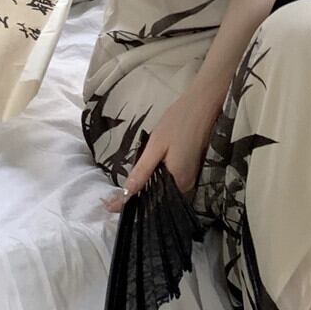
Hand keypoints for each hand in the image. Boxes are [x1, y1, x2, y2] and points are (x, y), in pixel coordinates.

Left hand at [101, 86, 219, 214]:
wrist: (203, 104)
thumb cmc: (178, 121)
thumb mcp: (156, 145)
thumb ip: (142, 171)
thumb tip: (126, 195)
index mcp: (176, 182)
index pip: (149, 203)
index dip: (127, 204)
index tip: (107, 205)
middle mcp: (186, 186)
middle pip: (157, 201)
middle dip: (136, 200)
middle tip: (112, 199)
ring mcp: (190, 180)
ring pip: (163, 193)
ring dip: (146, 192)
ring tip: (123, 192)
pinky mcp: (190, 172)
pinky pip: (170, 184)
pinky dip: (156, 183)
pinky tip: (145, 178)